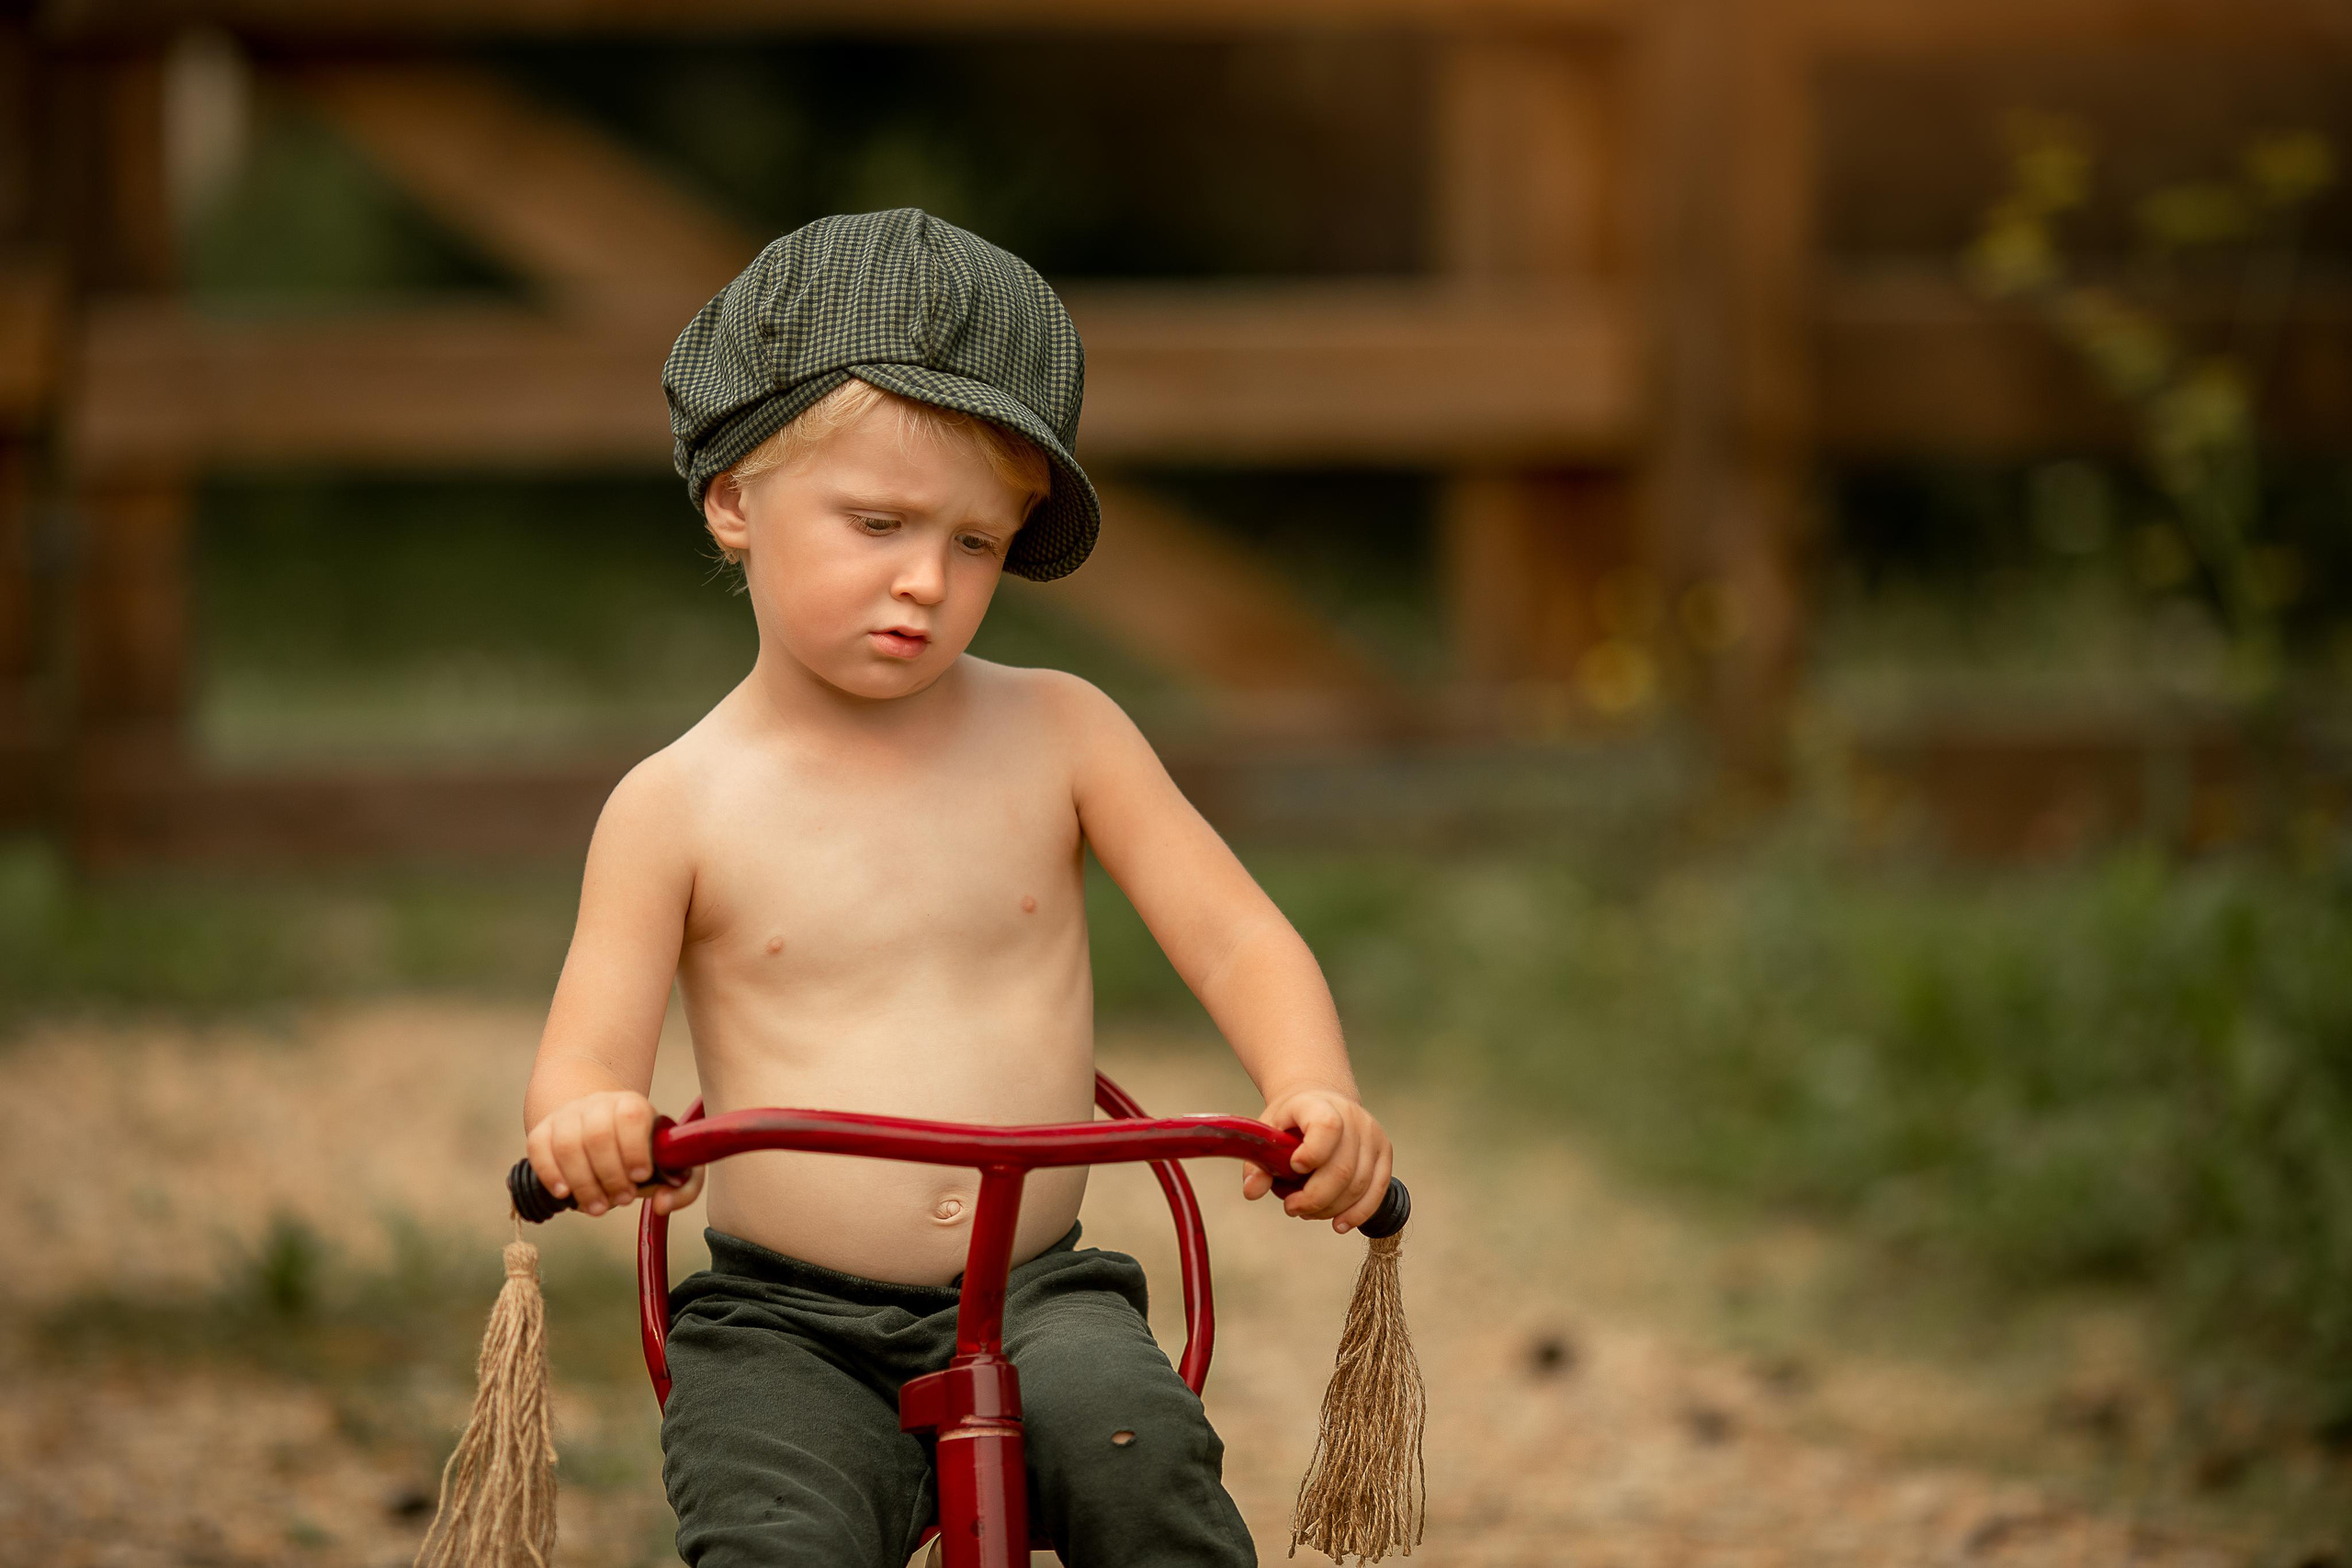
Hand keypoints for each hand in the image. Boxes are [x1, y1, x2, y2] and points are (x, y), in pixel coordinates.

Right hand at [525, 1090, 704, 1217]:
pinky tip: (564, 1193)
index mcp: (632, 1105)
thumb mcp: (668, 1162)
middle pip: (598, 1135)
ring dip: (583, 1183)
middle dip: (610, 1175)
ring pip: (568, 1145)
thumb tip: (664, 1203)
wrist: (595, 1123)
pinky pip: (539, 1148)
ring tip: (597, 1207)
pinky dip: (550, 1173)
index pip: (631, 1116)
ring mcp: (567, 1115)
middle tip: (621, 1200)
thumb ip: (683, 1186)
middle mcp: (597, 1104)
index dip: (634, 1148)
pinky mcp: (543, 1130)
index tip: (641, 1177)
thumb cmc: (637, 1151)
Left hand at [1242, 1087, 1393, 1233]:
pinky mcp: (1384, 1153)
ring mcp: (1373, 1136)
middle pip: (1342, 1169)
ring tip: (1308, 1212)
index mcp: (1320, 1105)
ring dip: (1331, 1208)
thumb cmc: (1292, 1120)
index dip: (1312, 1153)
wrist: (1321, 1102)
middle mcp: (1353, 1118)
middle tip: (1291, 1207)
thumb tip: (1252, 1191)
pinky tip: (1339, 1224)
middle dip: (1314, 1198)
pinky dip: (1358, 1213)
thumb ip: (1257, 1163)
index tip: (1294, 1167)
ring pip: (1359, 1185)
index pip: (1327, 1128)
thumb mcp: (1268, 1131)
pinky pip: (1377, 1191)